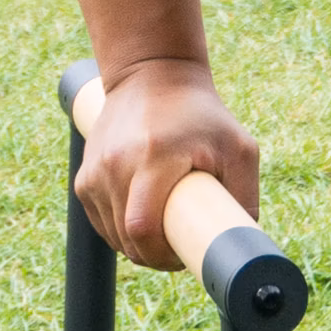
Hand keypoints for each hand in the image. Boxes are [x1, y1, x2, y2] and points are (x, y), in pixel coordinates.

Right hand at [72, 58, 259, 272]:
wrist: (151, 74)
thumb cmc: (201, 114)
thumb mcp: (238, 148)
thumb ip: (245, 198)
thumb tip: (243, 249)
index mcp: (153, 156)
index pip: (141, 229)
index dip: (162, 256)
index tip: (182, 255)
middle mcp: (115, 164)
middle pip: (127, 239)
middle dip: (154, 255)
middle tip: (179, 245)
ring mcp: (95, 170)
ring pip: (113, 235)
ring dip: (137, 244)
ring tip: (163, 225)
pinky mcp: (84, 176)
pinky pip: (101, 222)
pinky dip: (120, 230)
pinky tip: (141, 215)